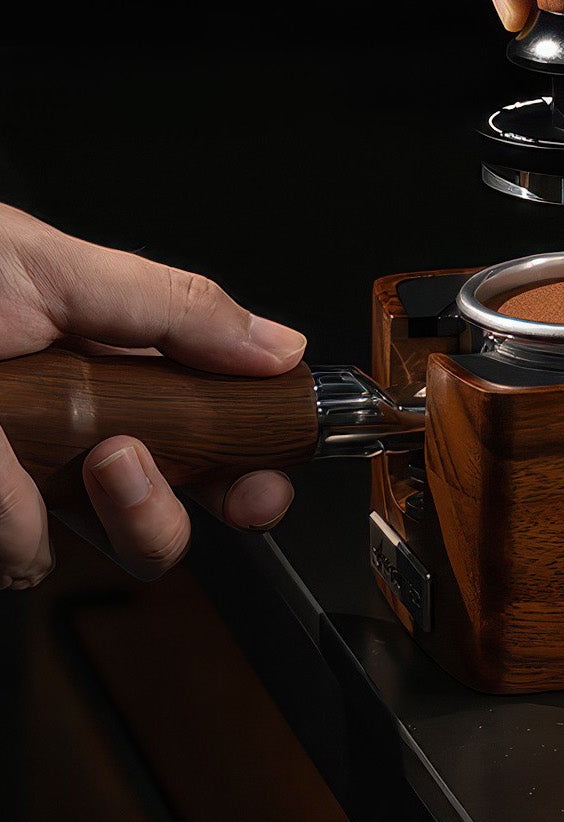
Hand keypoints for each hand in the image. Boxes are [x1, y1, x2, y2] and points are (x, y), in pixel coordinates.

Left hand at [0, 204, 302, 586]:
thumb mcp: (51, 267)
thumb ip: (175, 308)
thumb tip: (278, 346)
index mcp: (113, 370)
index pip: (214, 431)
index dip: (254, 462)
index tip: (265, 477)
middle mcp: (74, 440)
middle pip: (170, 517)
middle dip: (168, 507)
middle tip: (131, 460)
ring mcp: (21, 491)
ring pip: (101, 548)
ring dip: (88, 506)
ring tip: (47, 448)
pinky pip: (19, 554)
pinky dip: (7, 517)